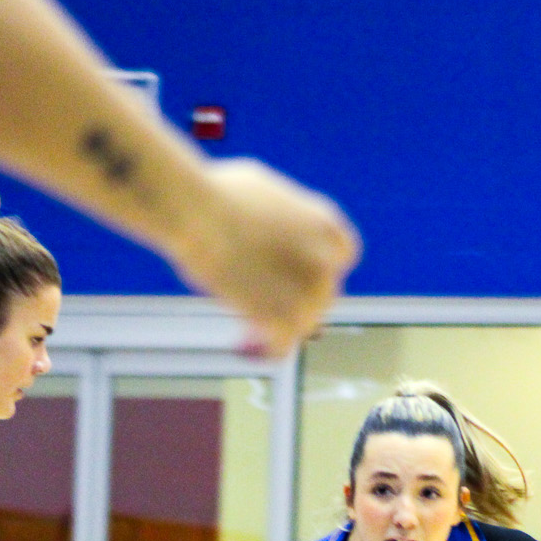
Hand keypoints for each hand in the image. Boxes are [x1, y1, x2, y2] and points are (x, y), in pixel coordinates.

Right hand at [171, 159, 359, 358]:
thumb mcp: (266, 191)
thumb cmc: (218, 194)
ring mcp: (306, 290)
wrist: (199, 212)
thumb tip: (271, 228)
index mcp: (324, 224)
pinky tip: (247, 345)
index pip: (341, 256)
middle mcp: (324, 258)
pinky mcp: (284, 316)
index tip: (299, 278)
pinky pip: (282, 344)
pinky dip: (266, 348)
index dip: (319, 269)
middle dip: (297, 300)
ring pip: (304, 322)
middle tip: (267, 305)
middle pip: (322, 293)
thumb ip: (281, 217)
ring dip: (281, 327)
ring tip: (252, 330)